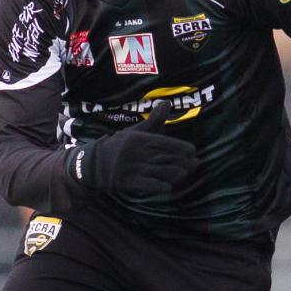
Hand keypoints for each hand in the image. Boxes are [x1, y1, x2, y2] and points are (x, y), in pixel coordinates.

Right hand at [68, 102, 198, 197]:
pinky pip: (144, 184)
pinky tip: (168, 187)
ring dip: (172, 173)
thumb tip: (168, 103)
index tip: (192, 150)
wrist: (94, 163)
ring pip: (155, 171)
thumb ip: (154, 120)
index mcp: (138, 139)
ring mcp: (129, 167)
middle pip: (161, 157)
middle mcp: (134, 152)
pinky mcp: (125, 181)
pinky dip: (156, 186)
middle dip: (180, 162)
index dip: (178, 146)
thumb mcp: (136, 132)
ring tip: (184, 174)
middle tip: (195, 164)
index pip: (161, 142)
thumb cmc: (121, 146)